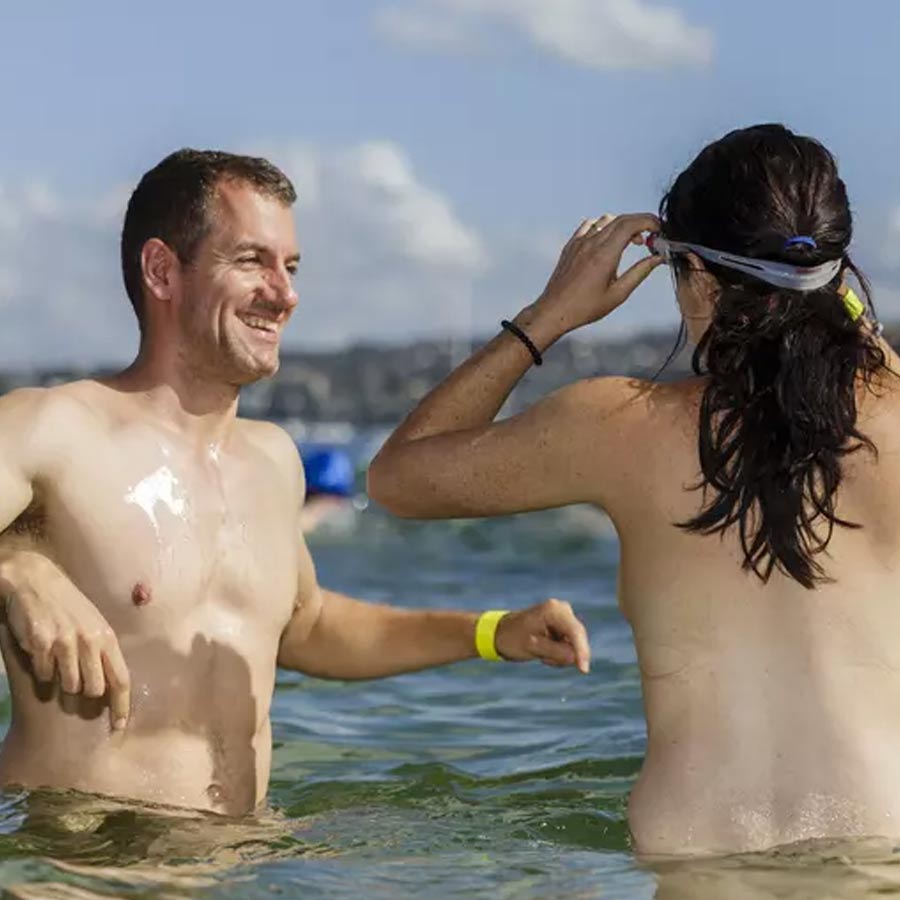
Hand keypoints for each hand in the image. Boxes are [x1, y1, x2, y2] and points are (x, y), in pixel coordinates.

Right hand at [0, 551, 130, 730]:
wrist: (35, 580)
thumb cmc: (68, 605)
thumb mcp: (93, 624)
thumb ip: (102, 651)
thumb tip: (111, 684)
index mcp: (106, 637)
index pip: (121, 679)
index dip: (121, 706)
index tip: (119, 727)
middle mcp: (90, 641)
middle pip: (95, 689)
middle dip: (86, 696)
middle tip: (75, 689)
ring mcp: (65, 642)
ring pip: (69, 686)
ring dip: (62, 683)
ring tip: (57, 665)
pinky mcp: (41, 643)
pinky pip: (43, 674)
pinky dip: (42, 671)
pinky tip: (40, 655)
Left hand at [495, 598, 590, 673]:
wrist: (501, 633)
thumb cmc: (513, 638)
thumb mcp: (533, 648)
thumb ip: (557, 653)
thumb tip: (576, 658)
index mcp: (553, 610)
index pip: (575, 632)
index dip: (582, 651)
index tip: (583, 670)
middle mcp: (562, 610)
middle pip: (577, 639)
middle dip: (563, 654)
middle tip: (543, 659)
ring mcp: (564, 617)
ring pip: (574, 646)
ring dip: (559, 656)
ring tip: (541, 654)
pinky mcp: (564, 627)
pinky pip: (570, 647)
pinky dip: (558, 654)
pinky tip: (544, 653)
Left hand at [532, 213, 662, 334]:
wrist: (554, 311)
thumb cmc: (585, 307)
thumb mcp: (618, 294)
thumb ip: (640, 272)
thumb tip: (658, 258)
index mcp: (605, 255)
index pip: (631, 224)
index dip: (649, 222)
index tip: (660, 229)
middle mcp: (591, 244)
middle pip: (621, 219)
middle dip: (641, 223)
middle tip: (652, 235)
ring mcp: (579, 242)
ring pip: (606, 220)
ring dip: (623, 225)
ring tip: (631, 241)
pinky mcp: (571, 246)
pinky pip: (589, 226)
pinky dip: (604, 227)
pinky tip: (608, 240)